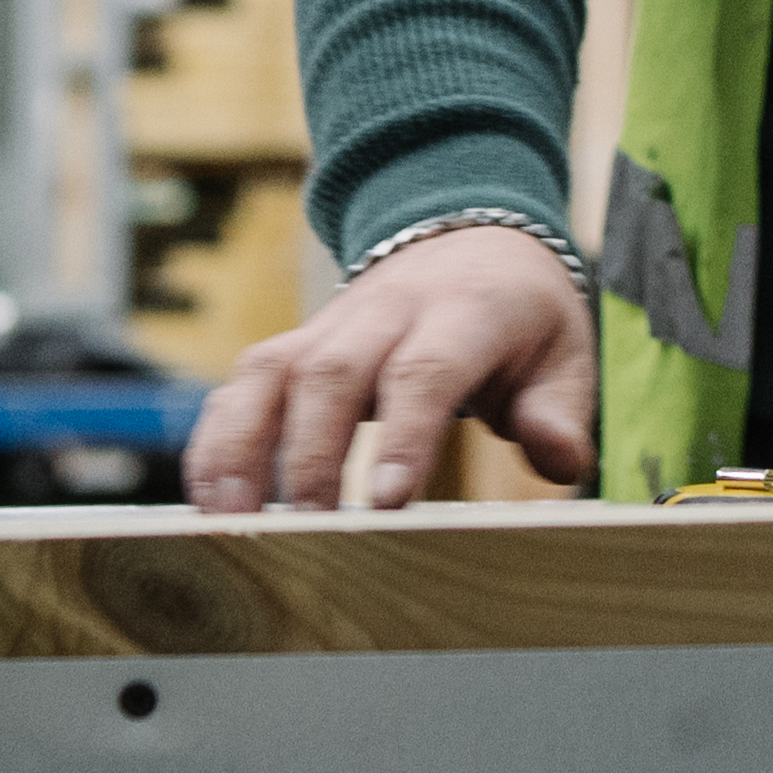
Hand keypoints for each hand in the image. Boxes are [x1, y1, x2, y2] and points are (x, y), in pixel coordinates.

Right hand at [182, 222, 593, 513]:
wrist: (469, 235)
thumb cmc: (520, 317)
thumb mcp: (564, 351)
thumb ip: (559, 409)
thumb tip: (561, 460)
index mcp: (465, 311)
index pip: (427, 370)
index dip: (405, 434)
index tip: (388, 502)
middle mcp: (386, 312)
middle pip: (334, 374)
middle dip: (313, 456)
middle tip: (309, 536)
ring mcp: (330, 325)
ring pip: (271, 372)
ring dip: (244, 446)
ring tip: (230, 521)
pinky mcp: (294, 345)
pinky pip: (242, 382)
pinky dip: (218, 438)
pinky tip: (207, 500)